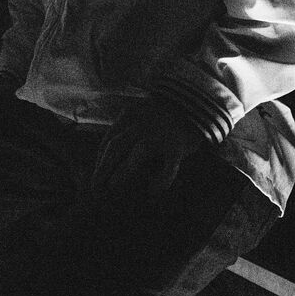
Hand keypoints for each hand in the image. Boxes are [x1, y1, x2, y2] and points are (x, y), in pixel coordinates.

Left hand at [88, 99, 205, 199]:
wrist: (198, 104)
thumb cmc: (166, 114)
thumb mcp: (142, 113)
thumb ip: (128, 127)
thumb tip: (111, 154)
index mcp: (131, 115)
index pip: (109, 139)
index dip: (100, 159)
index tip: (97, 174)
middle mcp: (143, 123)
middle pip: (117, 147)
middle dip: (103, 169)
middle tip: (96, 188)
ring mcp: (160, 134)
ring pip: (137, 155)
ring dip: (122, 173)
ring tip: (113, 187)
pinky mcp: (177, 147)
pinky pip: (168, 167)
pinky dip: (160, 181)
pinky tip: (153, 191)